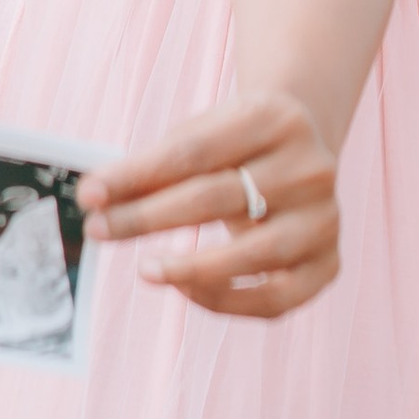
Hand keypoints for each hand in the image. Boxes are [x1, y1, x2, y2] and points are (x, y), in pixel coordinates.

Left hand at [79, 94, 338, 318]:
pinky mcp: (329, 264)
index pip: (192, 152)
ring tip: (145, 269)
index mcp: (275, 117)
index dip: (135, 176)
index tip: (88, 196)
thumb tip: (94, 198)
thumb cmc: (236, 144)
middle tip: (99, 231)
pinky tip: (188, 289)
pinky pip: (276, 298)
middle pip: (217, 197)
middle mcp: (310, 167)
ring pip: (254, 254)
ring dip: (190, 268)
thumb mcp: (201, 135)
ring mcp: (325, 218)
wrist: (304, 148)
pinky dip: (228, 300)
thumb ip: (152, 167)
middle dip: (148, 218)